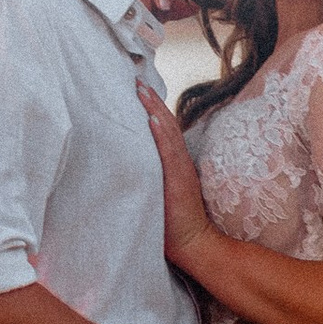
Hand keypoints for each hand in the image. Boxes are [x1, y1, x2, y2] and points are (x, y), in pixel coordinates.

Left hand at [137, 82, 214, 269]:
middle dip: (151, 101)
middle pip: (165, 123)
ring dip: (154, 109)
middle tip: (135, 80)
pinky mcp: (177, 180)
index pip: (164, 129)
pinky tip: (152, 119)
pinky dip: (161, 134)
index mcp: (175, 163)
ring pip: (167, 132)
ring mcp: (179, 169)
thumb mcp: (160, 193)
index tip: (138, 89)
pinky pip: (168, 153)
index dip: (153, 108)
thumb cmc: (173, 223)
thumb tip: (127, 165)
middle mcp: (178, 161)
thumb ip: (149, 177)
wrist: (195, 243)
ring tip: (141, 90)